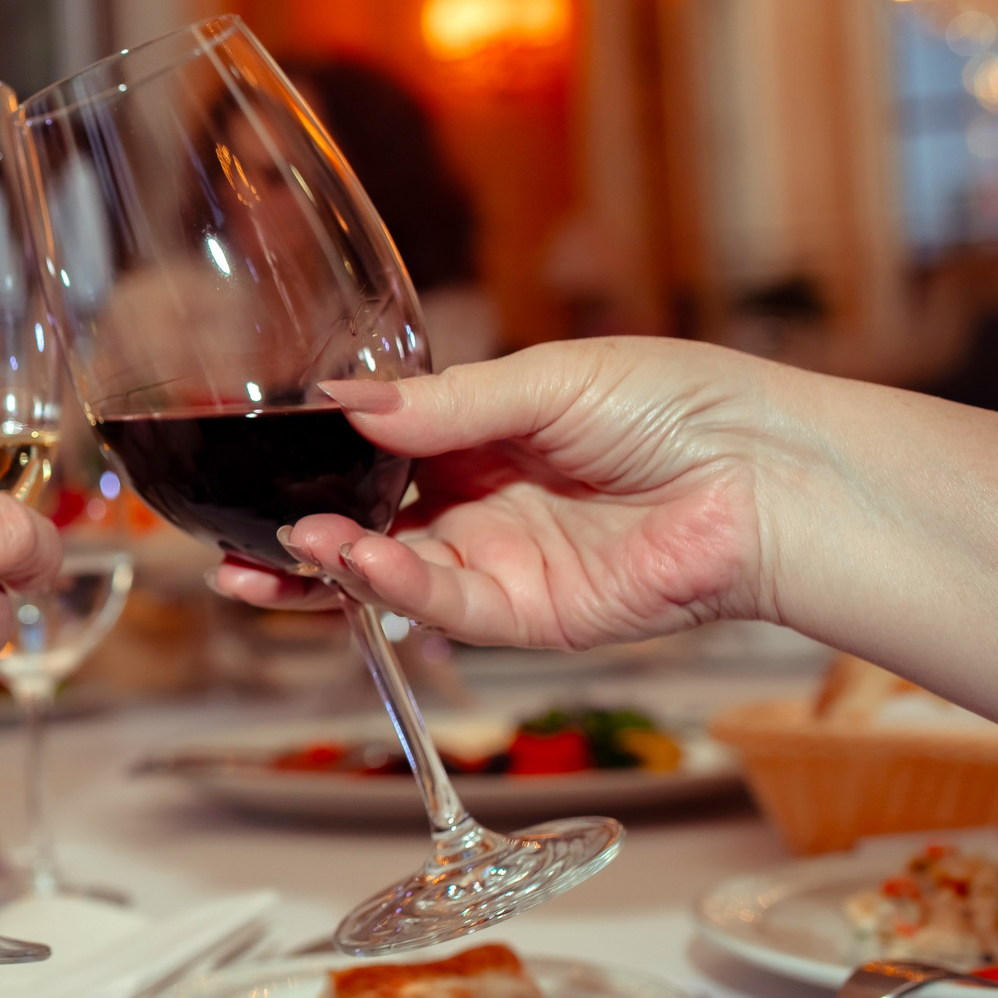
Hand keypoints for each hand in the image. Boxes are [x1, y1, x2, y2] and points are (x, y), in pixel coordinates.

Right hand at [211, 338, 781, 649]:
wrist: (770, 477)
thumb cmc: (684, 408)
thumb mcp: (549, 380)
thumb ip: (444, 405)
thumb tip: (347, 406)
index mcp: (478, 437)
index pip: (372, 459)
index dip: (312, 466)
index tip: (252, 462)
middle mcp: (477, 505)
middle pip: (361, 529)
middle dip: (292, 536)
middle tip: (227, 538)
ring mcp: (499, 564)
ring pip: (387, 578)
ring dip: (325, 568)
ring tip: (274, 551)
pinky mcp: (530, 616)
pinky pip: (443, 608)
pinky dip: (390, 589)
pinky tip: (350, 560)